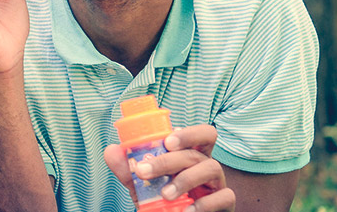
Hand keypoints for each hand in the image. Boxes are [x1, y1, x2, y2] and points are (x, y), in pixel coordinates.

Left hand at [104, 125, 235, 211]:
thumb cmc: (163, 203)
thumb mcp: (142, 188)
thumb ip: (128, 171)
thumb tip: (111, 150)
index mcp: (190, 157)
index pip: (200, 135)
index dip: (188, 133)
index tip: (166, 141)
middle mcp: (206, 167)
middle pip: (196, 153)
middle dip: (168, 160)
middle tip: (144, 172)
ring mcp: (218, 185)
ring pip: (212, 168)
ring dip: (185, 179)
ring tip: (165, 195)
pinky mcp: (226, 204)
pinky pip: (224, 196)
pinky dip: (204, 203)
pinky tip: (187, 211)